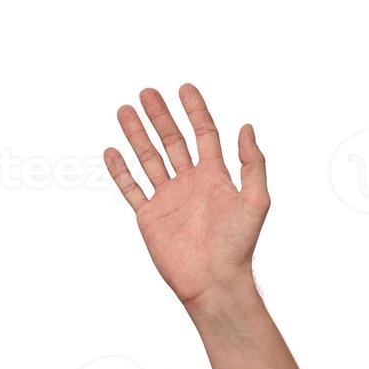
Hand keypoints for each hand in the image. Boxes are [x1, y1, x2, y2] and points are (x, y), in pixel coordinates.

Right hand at [103, 84, 269, 307]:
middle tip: (147, 92)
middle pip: (173, 141)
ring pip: (149, 159)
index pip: (204, 135)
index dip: (195, 111)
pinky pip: (131, 188)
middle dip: (161, 116)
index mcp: (216, 176)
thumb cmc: (239, 243)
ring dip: (137, 135)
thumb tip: (247, 127)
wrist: (214, 280)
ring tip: (125, 110)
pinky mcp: (150, 215)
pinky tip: (112, 150)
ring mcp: (168, 198)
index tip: (185, 88)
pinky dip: (121, 170)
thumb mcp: (256, 200)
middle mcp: (191, 183)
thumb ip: (252, 164)